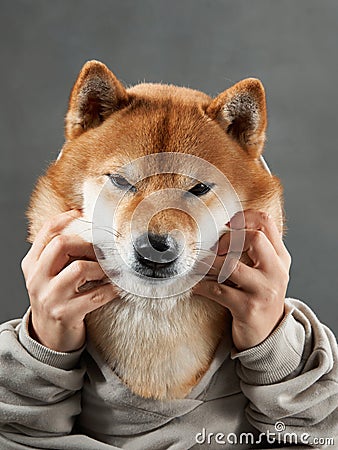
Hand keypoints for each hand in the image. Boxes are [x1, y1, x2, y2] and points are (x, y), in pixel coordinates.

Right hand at [21, 210, 117, 351]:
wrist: (48, 337)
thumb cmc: (55, 298)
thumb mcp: (47, 274)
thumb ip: (58, 254)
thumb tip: (82, 225)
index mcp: (32, 264)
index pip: (47, 232)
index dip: (66, 219)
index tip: (82, 215)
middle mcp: (37, 278)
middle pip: (62, 244)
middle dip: (88, 244)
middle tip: (102, 250)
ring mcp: (51, 297)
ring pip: (80, 268)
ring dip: (101, 268)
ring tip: (108, 271)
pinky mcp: (66, 314)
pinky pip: (96, 295)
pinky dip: (111, 289)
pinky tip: (115, 287)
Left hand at [193, 210, 290, 350]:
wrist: (268, 336)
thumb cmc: (260, 298)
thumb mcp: (267, 272)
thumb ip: (256, 250)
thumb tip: (227, 228)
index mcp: (280, 258)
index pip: (267, 223)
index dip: (244, 217)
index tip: (227, 224)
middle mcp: (276, 272)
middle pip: (254, 238)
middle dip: (228, 239)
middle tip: (215, 249)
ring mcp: (264, 290)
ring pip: (232, 265)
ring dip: (209, 263)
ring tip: (199, 266)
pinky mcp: (248, 308)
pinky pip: (218, 290)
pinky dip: (203, 286)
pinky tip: (197, 286)